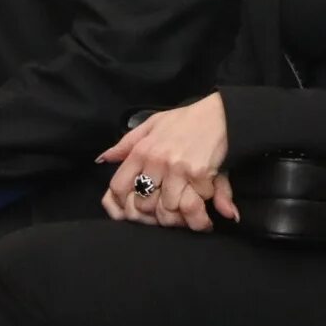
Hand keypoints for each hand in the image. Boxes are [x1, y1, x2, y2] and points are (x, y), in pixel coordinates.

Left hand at [100, 94, 230, 229]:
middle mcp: (156, 161)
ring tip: (187, 211)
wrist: (222, 113)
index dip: (123, 202)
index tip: (135, 206)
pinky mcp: (199, 173)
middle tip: (167, 212)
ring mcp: (178, 168)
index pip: (119, 187)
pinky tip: (206, 199)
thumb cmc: (187, 120)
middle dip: (155, 212)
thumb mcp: (152, 124)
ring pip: (169, 207)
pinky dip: (201, 204)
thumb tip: (103, 159)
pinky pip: (195, 200)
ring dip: (179, 212)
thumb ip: (127, 143)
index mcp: (142, 150)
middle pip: (144, 204)